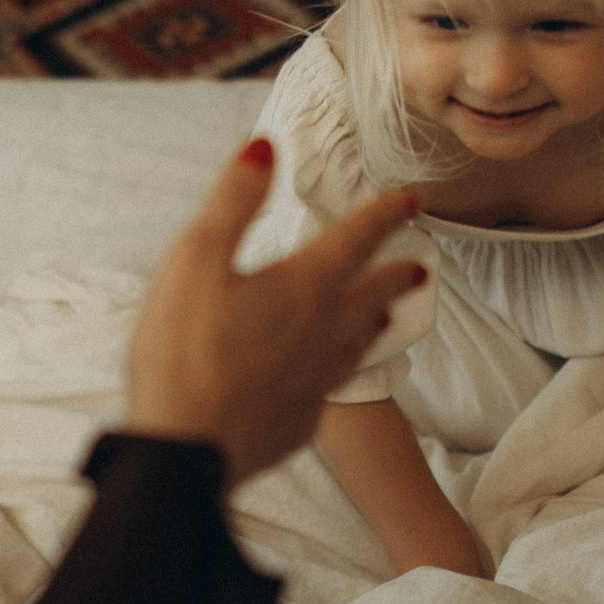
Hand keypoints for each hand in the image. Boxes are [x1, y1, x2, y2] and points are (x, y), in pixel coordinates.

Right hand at [122, 139, 425, 485]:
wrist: (187, 453)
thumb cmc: (183, 352)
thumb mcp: (195, 259)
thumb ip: (233, 201)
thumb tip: (265, 149)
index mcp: (303, 286)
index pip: (358, 238)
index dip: (387, 213)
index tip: (414, 199)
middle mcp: (324, 332)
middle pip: (372, 294)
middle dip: (396, 273)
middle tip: (420, 266)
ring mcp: (316, 382)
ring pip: (359, 343)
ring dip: (375, 321)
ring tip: (383, 315)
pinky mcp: (299, 421)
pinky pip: (331, 387)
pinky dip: (338, 369)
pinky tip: (327, 376)